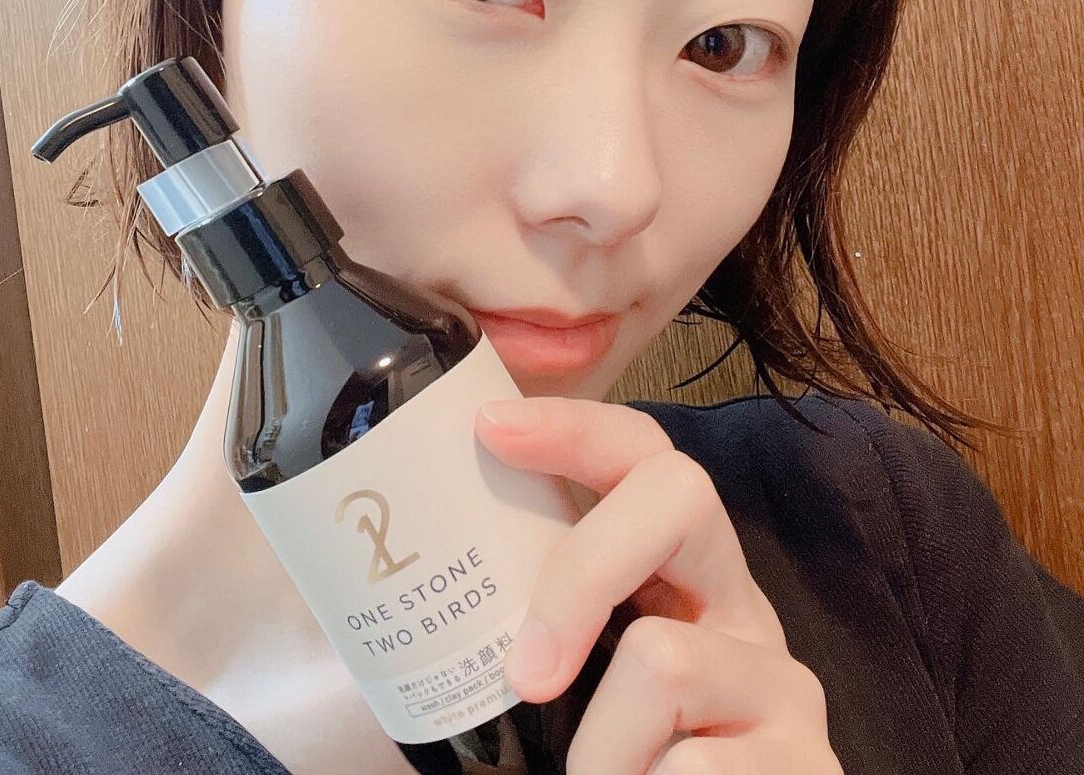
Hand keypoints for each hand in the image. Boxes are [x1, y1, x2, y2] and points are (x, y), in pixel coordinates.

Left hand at [474, 396, 842, 774]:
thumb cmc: (606, 769)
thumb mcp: (556, 692)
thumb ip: (511, 634)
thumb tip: (361, 585)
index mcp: (670, 581)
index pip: (641, 459)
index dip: (574, 428)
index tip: (489, 430)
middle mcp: (736, 609)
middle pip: (679, 493)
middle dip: (581, 572)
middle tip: (528, 674)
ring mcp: (781, 680)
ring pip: (663, 659)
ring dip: (599, 754)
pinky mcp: (808, 761)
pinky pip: (693, 766)